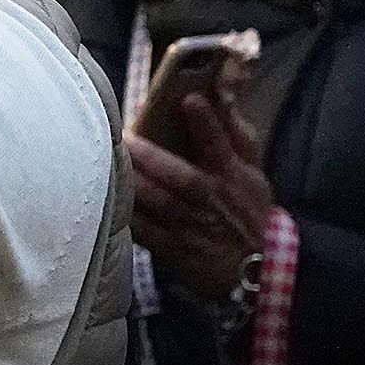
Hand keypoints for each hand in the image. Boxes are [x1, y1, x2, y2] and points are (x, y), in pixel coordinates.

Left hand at [125, 93, 276, 301]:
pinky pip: (146, 233)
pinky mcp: (174, 250)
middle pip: (181, 177)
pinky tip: (106, 199)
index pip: (220, 146)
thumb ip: (238, 136)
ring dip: (134, 183)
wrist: (257, 266)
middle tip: (124, 134)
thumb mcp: (254, 172)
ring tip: (110, 162)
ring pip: (159, 204)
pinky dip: (127, 217)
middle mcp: (210, 201)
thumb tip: (221, 97)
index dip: (206, 124)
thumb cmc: (249, 209)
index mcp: (231, 176)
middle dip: (152, 156)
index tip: (189, 99)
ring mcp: (191, 227)